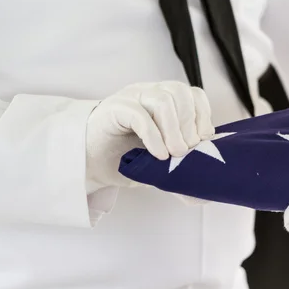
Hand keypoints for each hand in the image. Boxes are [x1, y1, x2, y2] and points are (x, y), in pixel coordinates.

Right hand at [85, 81, 214, 190]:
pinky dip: (154, 136)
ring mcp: (130, 98)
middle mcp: (148, 93)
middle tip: (186, 152)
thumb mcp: (157, 167)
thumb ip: (178, 173)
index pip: (192, 93)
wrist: (86, 165)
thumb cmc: (122, 161)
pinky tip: (158, 155)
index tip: (202, 140)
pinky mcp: (114, 109)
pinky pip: (139, 115)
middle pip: (180, 92)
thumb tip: (201, 196)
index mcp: (162, 100)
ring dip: (174, 130)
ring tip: (173, 154)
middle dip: (189, 123)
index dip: (202, 115)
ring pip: (163, 100)